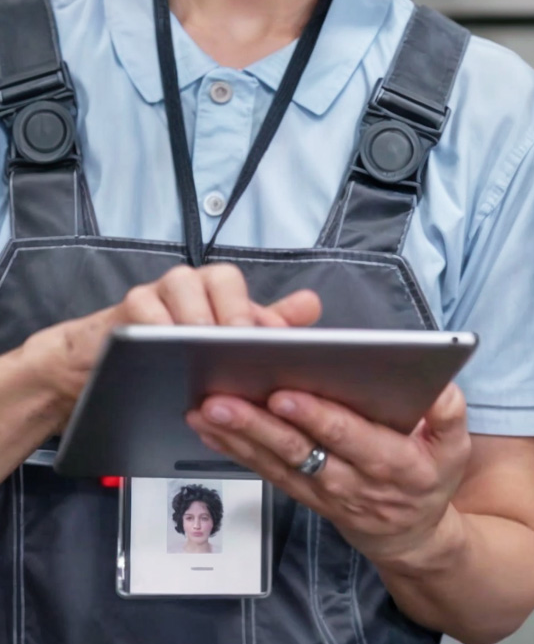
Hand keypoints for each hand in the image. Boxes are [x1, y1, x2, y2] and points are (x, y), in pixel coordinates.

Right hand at [20, 263, 320, 431]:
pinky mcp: (130, 306)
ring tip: (208, 351)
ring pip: (183, 289)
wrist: (112, 362)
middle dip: (233, 313)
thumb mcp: (226, 342)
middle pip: (220, 281)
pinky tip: (167, 353)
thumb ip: (266, 324)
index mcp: (220, 288)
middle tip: (241, 344)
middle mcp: (192, 281)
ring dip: (197, 320)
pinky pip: (145, 312)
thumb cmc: (177, 348)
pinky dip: (158, 331)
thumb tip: (311, 306)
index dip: (260, 313)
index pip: (245, 289)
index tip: (272, 340)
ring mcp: (159, 290)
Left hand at [186, 382, 471, 566]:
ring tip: (205, 410)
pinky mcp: (304, 495)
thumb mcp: (456, 448)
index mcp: (395, 464)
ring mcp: (324, 492)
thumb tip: (438, 387)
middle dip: (259, 425)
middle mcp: (354, 481)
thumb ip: (449, 415)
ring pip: (277, 463)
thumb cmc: (431, 479)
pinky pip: (267, 473)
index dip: (316, 417)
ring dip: (238, 437)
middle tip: (223, 401)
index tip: (284, 393)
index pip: (350, 437)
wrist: (412, 537)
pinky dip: (237, 450)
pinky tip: (209, 429)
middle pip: (302, 451)